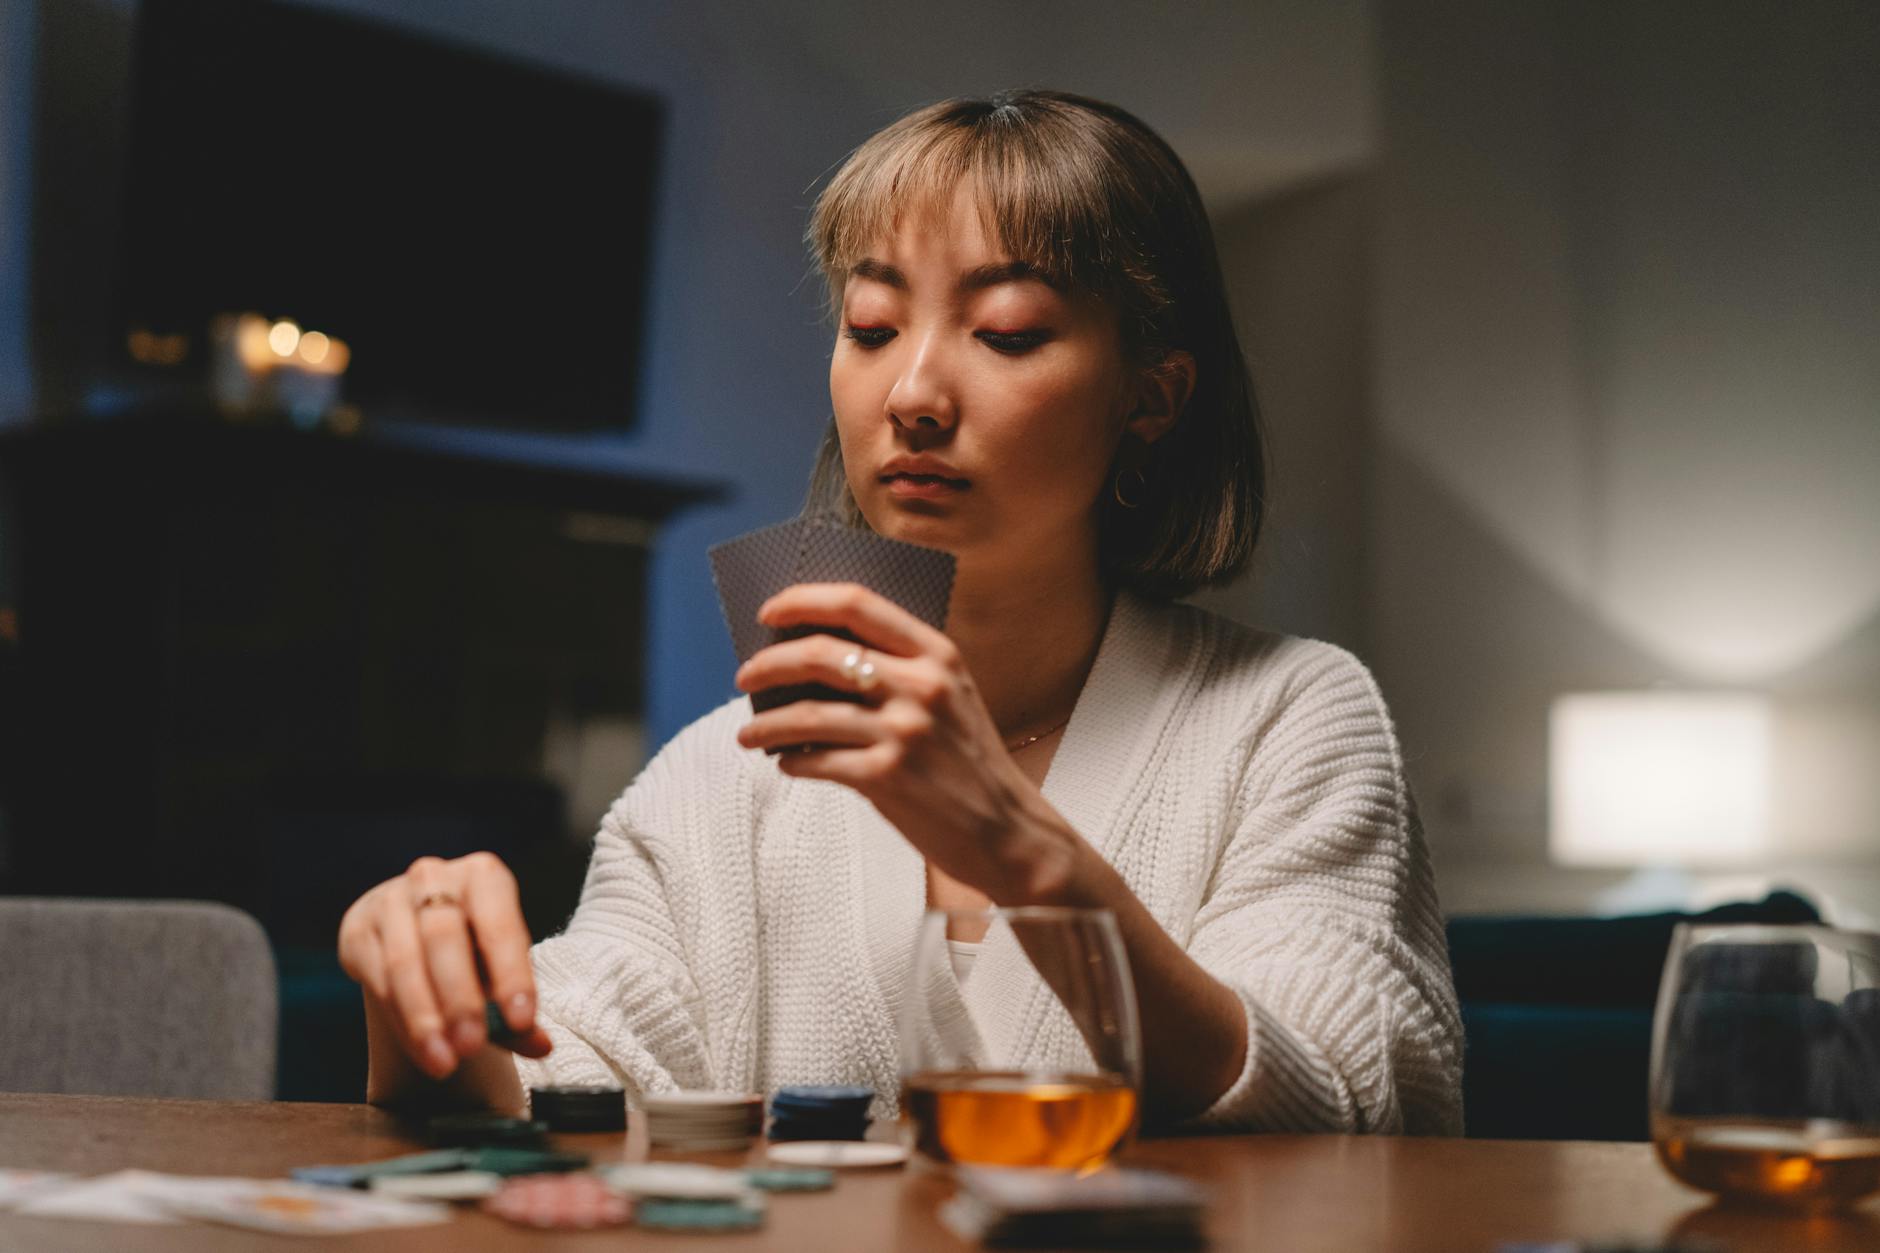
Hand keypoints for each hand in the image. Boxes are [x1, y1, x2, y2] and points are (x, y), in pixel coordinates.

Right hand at [337, 852, 551, 1079]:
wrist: (415, 930)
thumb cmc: (473, 949)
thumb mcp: (500, 971)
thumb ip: (518, 1010)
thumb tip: (542, 1047)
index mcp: (483, 876)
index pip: (500, 926)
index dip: (512, 974)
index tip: (522, 1021)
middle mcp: (433, 877)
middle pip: (444, 938)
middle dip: (459, 997)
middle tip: (471, 1046)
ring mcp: (389, 900)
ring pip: (404, 963)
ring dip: (424, 1019)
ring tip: (445, 1062)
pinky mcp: (358, 930)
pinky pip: (378, 981)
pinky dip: (402, 1022)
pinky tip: (422, 1051)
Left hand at [733, 583, 1077, 901]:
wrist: (1008, 830)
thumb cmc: (970, 763)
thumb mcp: (951, 696)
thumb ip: (900, 669)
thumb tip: (814, 658)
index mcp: (937, 654)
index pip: (857, 605)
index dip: (804, 601)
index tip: (771, 612)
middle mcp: (921, 686)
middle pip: (821, 654)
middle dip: (770, 663)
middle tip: (745, 677)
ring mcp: (904, 732)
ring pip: (809, 713)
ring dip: (765, 722)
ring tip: (747, 733)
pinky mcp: (887, 778)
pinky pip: (817, 761)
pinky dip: (792, 761)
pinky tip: (786, 763)